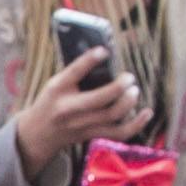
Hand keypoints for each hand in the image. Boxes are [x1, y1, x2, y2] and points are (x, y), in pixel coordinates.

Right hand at [10, 43, 136, 185]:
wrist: (38, 134)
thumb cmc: (51, 102)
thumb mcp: (55, 84)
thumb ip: (76, 73)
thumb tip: (106, 56)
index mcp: (57, 90)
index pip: (73, 73)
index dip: (89, 60)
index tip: (104, 50)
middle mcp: (69, 109)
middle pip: (98, 100)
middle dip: (118, 87)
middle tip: (129, 76)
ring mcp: (82, 125)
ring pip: (111, 116)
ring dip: (128, 102)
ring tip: (134, 90)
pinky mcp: (92, 135)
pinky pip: (119, 133)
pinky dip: (137, 124)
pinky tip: (147, 112)